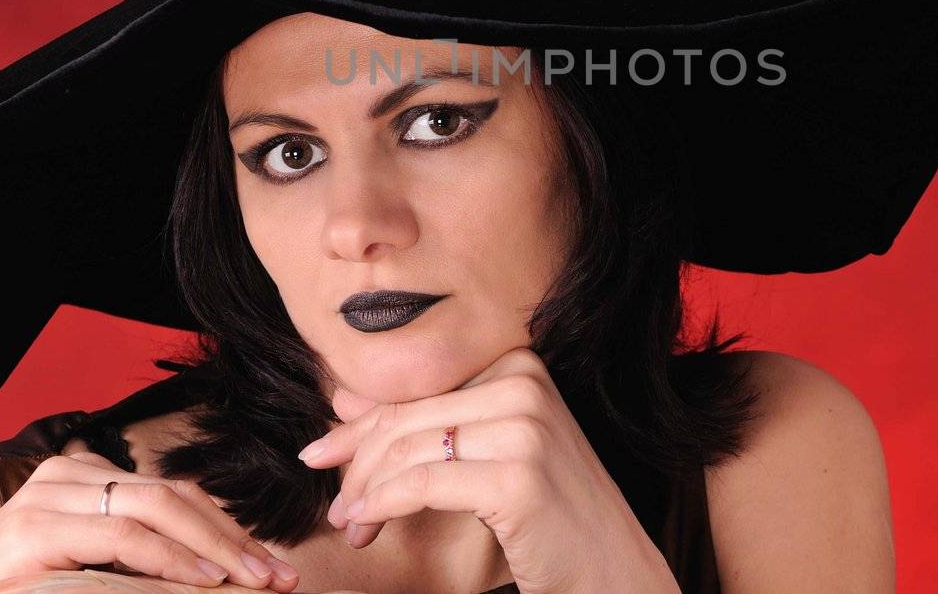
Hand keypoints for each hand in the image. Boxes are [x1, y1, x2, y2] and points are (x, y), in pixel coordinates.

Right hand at [0, 452, 299, 593]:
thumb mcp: (88, 573)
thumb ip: (135, 562)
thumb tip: (217, 577)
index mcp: (85, 477)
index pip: (175, 496)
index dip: (228, 531)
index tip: (274, 570)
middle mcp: (68, 472)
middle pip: (174, 497)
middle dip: (234, 540)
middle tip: (282, 578)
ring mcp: (48, 494)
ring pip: (156, 508)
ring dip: (216, 549)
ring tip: (256, 582)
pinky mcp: (33, 527)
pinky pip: (121, 536)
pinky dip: (172, 559)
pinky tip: (206, 581)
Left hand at [297, 348, 679, 593]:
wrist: (615, 571)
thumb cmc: (552, 517)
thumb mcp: (493, 454)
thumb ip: (431, 423)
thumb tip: (344, 402)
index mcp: (520, 365)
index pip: (418, 391)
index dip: (360, 426)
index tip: (322, 455)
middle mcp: (525, 384)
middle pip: (408, 418)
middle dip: (356, 463)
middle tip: (335, 506)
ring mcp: (525, 427)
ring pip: (409, 451)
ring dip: (365, 492)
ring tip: (350, 525)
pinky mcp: (518, 476)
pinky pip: (423, 485)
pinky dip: (383, 504)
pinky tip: (368, 524)